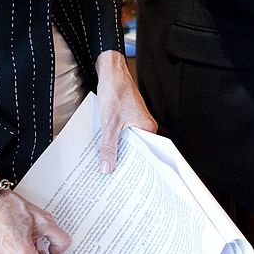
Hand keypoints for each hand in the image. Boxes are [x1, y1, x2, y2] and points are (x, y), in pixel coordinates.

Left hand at [94, 49, 156, 172]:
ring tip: (107, 165)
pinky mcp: (129, 118)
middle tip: (112, 177)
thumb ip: (109, 147)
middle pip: (135, 149)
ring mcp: (138, 122)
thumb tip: (107, 168)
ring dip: (118, 151)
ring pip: (128, 142)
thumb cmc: (115, 92)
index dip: (134, 168)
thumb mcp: (109, 124)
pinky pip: (123, 134)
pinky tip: (105, 148)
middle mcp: (146, 126)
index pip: (144, 154)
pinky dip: (115, 141)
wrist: (111, 72)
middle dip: (123, 161)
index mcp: (148, 128)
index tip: (124, 180)